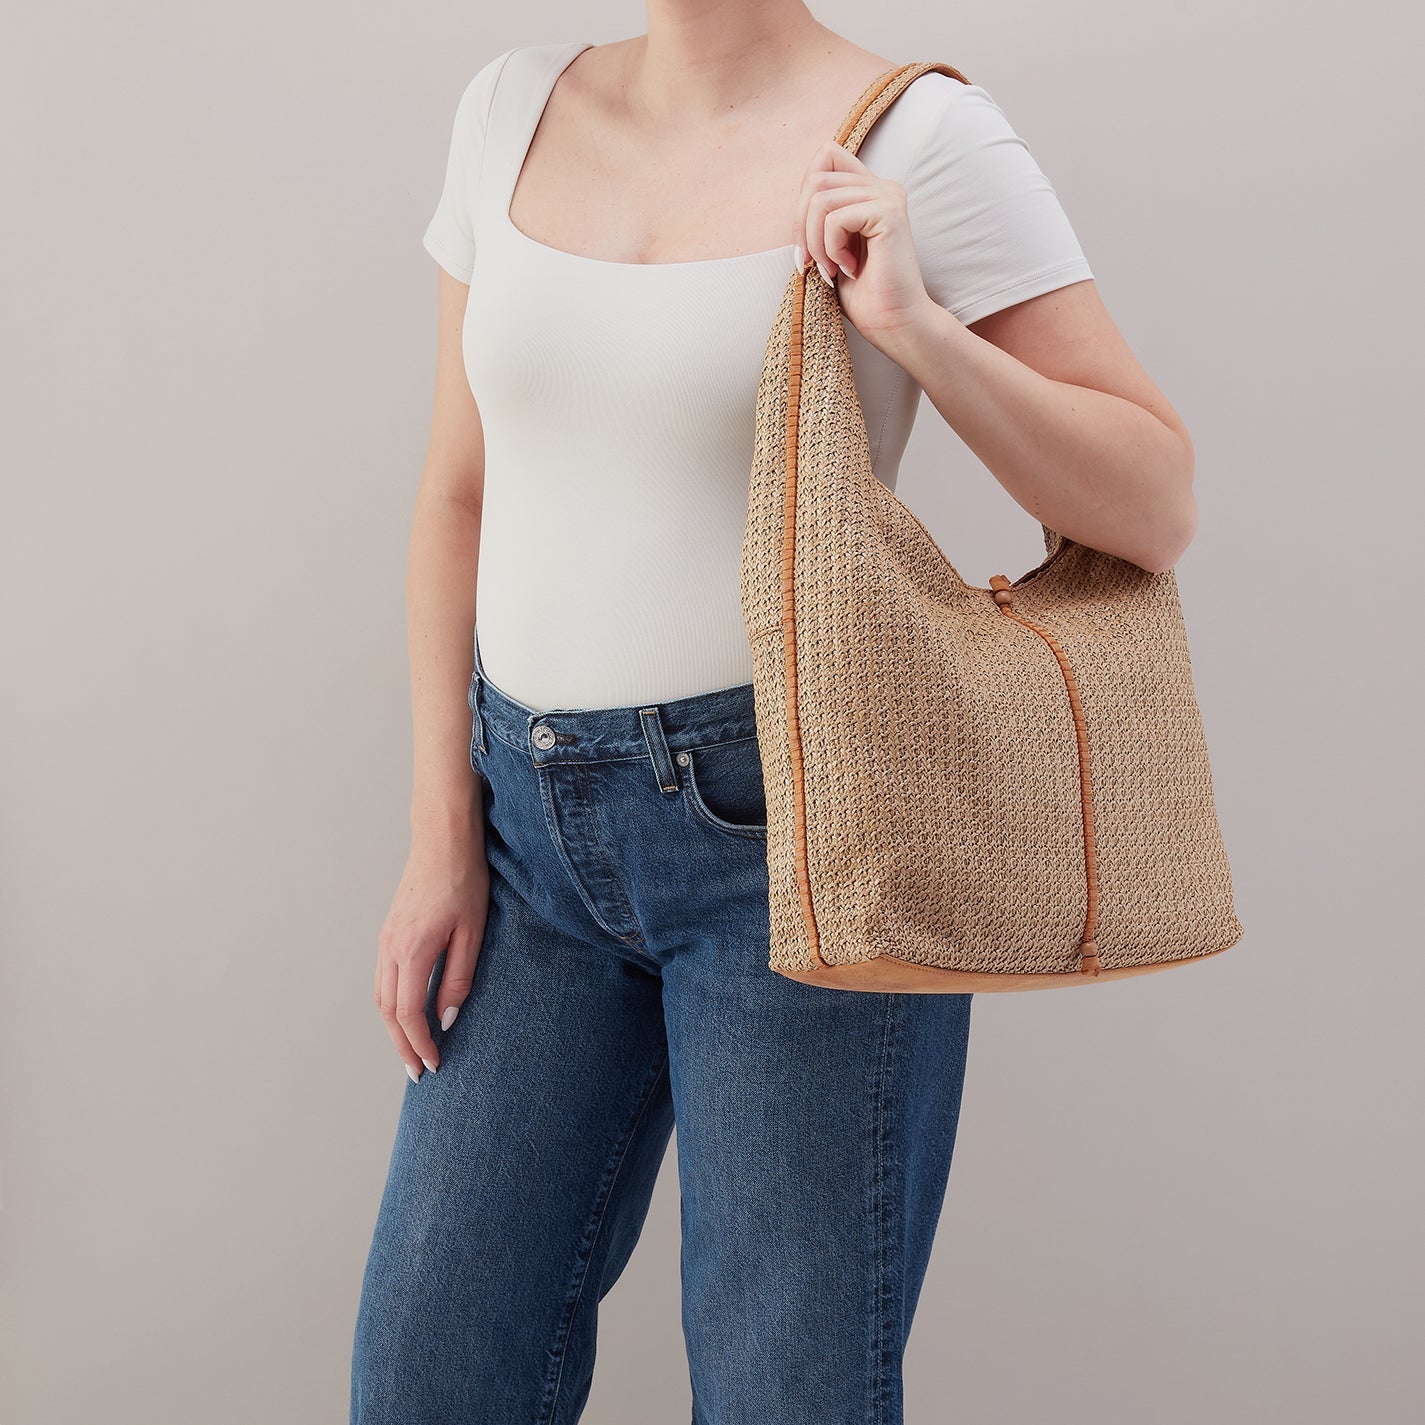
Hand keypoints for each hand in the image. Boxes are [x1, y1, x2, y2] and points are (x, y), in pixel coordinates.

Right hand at [373, 831, 488, 1081]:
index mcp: (412, 950)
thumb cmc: (464, 881)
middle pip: (388, 1012)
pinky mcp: (388, 932)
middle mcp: (390, 948)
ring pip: (380, 997)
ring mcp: (385, 939)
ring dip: (393, 1029)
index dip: (420, 1044)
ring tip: (411, 1051)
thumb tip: (447, 1019)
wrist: (443, 840)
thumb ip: (458, 979)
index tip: (434, 1065)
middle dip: (401, 1047)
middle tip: (418, 1073)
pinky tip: (407, 1014)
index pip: (409, 1014)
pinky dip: (391, 1005)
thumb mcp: (473, 932)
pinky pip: (382, 979)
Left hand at [792, 139, 933, 349]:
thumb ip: (821, 215)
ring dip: (815, 242)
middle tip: (811, 263)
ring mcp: (888, 196)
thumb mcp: (831, 247)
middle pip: (815, 179)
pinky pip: (835, 218)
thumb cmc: (864, 295)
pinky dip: (831, 248)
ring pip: (820, 198)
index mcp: (870, 190)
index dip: (803, 195)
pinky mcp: (889, 213)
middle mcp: (882, 186)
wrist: (893, 324)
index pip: (826, 155)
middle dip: (801, 226)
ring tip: (831, 268)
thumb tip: (798, 197)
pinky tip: (849, 268)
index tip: (807, 240)